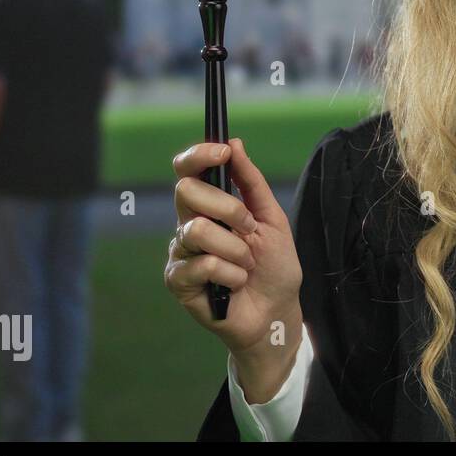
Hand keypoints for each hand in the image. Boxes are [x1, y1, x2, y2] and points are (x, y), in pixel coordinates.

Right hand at [166, 138, 303, 367]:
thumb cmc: (274, 267)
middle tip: (250, 230)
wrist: (276, 311)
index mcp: (210, 206)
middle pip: (186, 191)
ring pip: (197, 230)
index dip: (198, 156)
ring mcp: (181, 252)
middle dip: (228, 208)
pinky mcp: (178, 280)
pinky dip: (230, 274)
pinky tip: (235, 284)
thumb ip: (252, 183)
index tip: (222, 152)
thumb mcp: (272, 220)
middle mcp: (189, 224)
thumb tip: (234, 144)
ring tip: (246, 264)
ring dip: (236, 249)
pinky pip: (201, 264)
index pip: (188, 171)